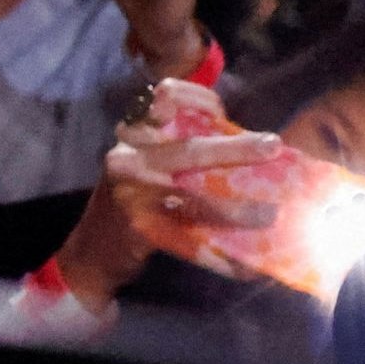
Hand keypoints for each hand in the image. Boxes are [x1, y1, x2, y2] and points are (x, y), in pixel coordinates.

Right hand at [47, 78, 281, 303]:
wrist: (91, 251)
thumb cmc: (130, 199)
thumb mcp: (144, 161)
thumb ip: (178, 145)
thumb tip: (244, 141)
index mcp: (133, 136)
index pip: (166, 97)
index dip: (200, 97)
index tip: (225, 112)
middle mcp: (130, 159)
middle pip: (190, 148)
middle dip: (238, 149)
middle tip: (273, 147)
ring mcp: (133, 196)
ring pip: (194, 199)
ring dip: (237, 209)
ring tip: (269, 216)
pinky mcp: (140, 230)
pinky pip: (188, 242)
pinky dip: (219, 256)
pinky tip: (244, 266)